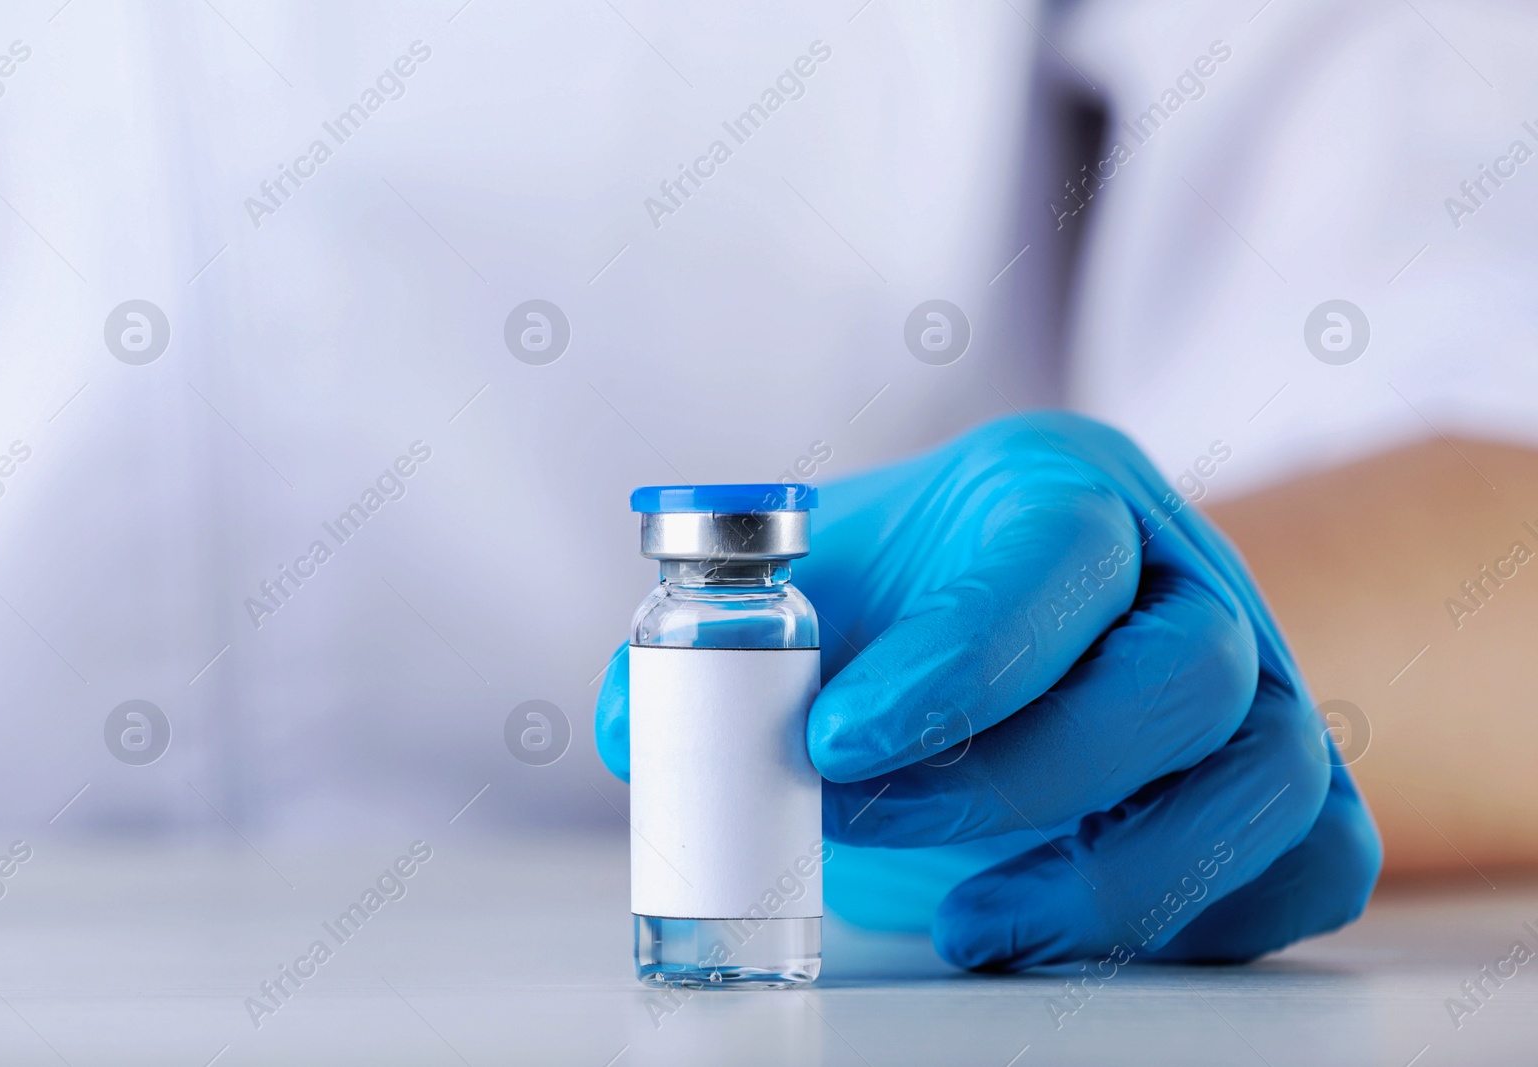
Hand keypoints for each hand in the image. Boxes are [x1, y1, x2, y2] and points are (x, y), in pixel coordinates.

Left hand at [596, 412, 1380, 969]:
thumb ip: (710, 652)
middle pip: (1179, 678)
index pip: (1058, 559)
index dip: (960, 662)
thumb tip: (643, 728)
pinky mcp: (1291, 785)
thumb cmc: (909, 607)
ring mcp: (1260, 682)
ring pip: (1261, 784)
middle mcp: (1182, 578)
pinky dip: (1212, 916)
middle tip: (863, 824)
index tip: (835, 745)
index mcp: (1065, 496)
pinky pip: (1316, 858)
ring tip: (969, 924)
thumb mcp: (807, 594)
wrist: (1015, 643)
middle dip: (1014, 779)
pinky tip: (1075, 924)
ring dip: (1108, 883)